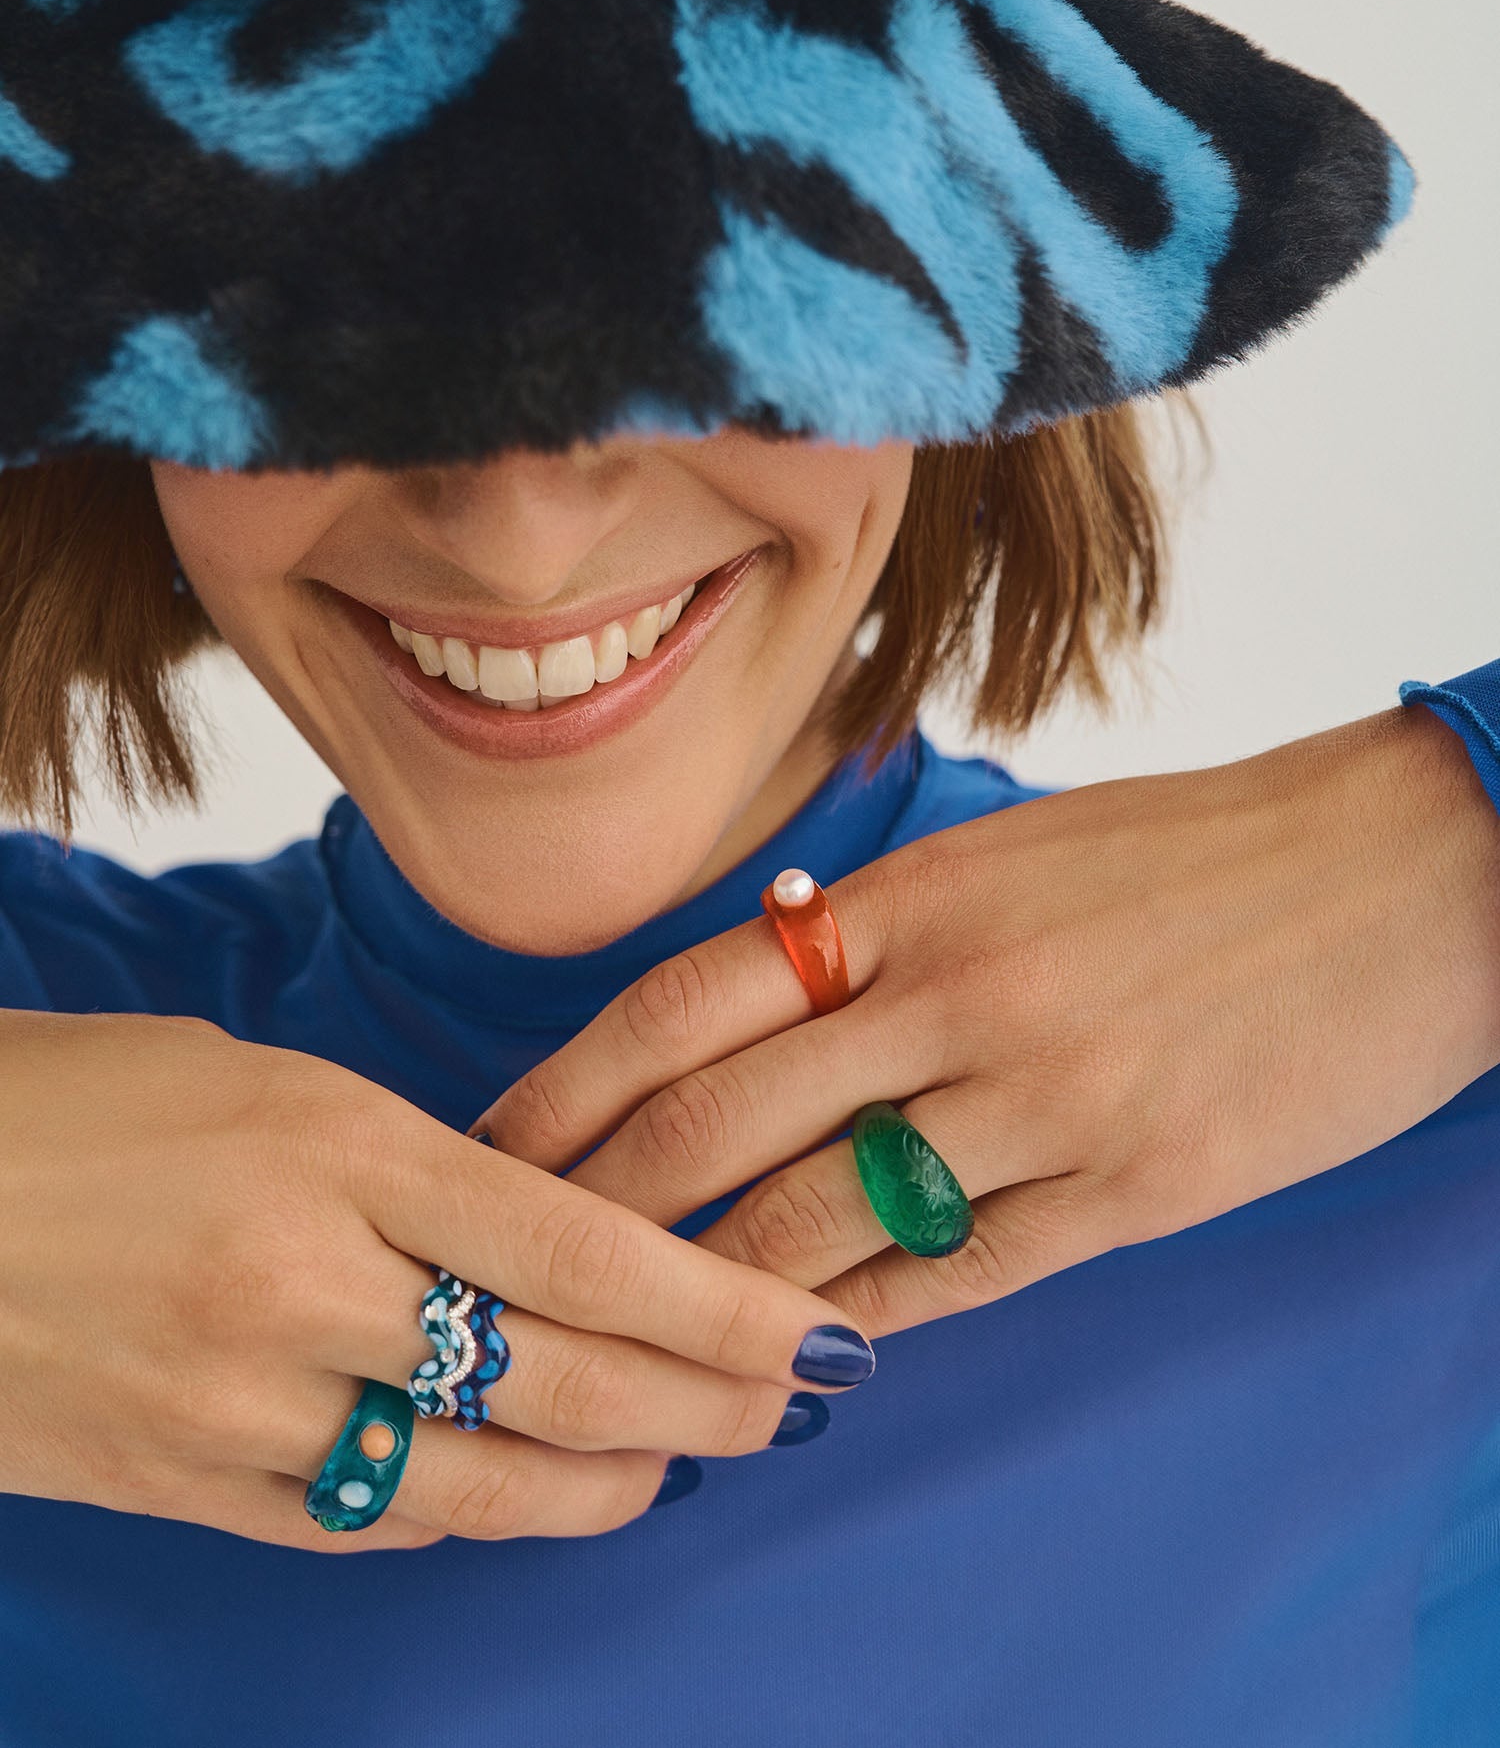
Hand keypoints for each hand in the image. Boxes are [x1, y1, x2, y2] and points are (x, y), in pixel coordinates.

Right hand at [0, 1012, 871, 1551]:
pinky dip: (463, 1511)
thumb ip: (399, 1164)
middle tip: (786, 1405)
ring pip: (476, 1480)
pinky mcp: (178, 1485)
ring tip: (678, 1463)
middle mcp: (306, 1285)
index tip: (808, 1330)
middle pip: (560, 1377)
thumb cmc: (73, 1101)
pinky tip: (520, 1494)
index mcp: (339, 1148)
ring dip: (601, 1482)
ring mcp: (239, 1403)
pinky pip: (362, 1520)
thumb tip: (525, 1230)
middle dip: (701, 1403)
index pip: (581, 1247)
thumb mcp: (257, 1079)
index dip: (717, 1304)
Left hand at [475, 705, 1499, 1335]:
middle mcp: (957, 995)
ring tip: (635, 1340)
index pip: (685, 1000)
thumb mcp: (1013, 853)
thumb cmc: (1191, 857)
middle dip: (597, 1204)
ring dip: (708, 1292)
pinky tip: (794, 1358)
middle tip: (518, 1263)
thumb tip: (768, 972)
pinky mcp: (1133, 1187)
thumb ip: (883, 925)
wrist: (1395, 878)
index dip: (569, 1085)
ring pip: (819, 1222)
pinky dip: (856, 1324)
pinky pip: (954, 1276)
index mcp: (916, 900)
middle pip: (717, 1121)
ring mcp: (1045, 1097)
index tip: (496, 1144)